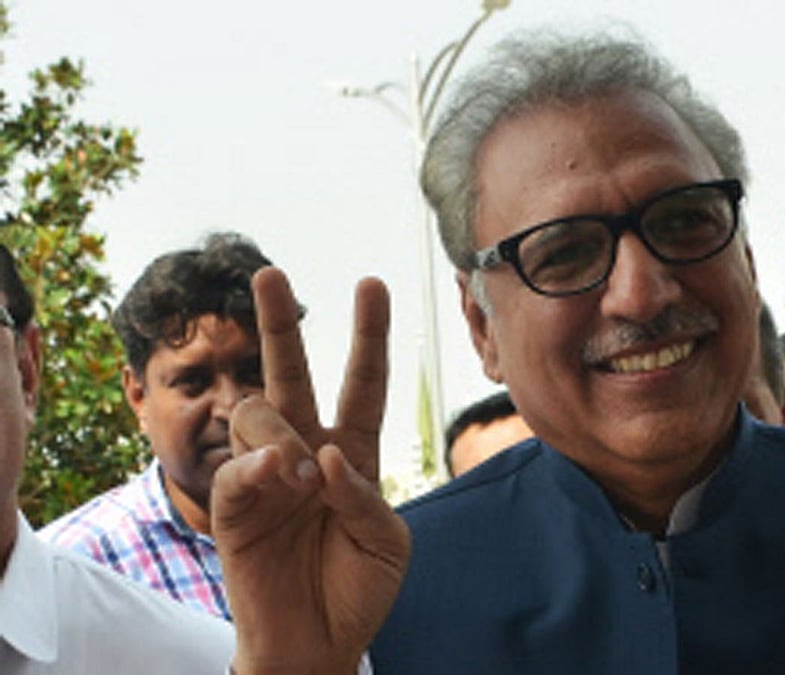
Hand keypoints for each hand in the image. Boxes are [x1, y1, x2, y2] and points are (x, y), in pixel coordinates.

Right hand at [212, 268, 410, 674]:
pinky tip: (280, 477)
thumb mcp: (387, 541)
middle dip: (279, 323)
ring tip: (301, 473)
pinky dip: (259, 466)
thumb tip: (326, 455)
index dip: (369, 337)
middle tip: (268, 272)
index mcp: (353, 453)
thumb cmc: (359, 589)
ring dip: (281, 431)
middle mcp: (306, 452)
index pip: (362, 383)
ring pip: (256, 412)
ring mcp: (266, 476)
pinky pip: (235, 468)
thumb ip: (364, 494)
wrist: (319, 643)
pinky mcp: (233, 508)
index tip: (372, 284)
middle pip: (290, 374)